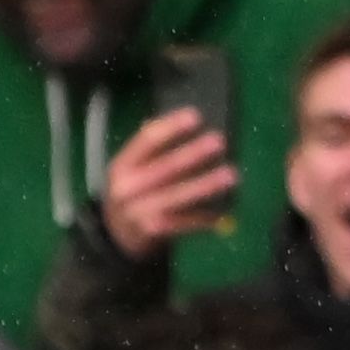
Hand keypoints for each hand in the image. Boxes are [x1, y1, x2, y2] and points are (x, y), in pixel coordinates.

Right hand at [94, 104, 237, 256]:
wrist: (118, 233)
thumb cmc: (136, 190)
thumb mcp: (133, 167)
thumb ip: (155, 147)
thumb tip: (188, 120)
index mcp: (122, 165)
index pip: (146, 140)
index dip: (171, 127)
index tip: (195, 117)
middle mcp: (126, 188)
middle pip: (164, 168)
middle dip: (193, 154)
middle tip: (219, 142)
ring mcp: (138, 211)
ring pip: (177, 196)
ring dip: (206, 185)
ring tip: (231, 175)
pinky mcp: (152, 231)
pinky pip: (184, 222)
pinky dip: (205, 218)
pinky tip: (222, 213)